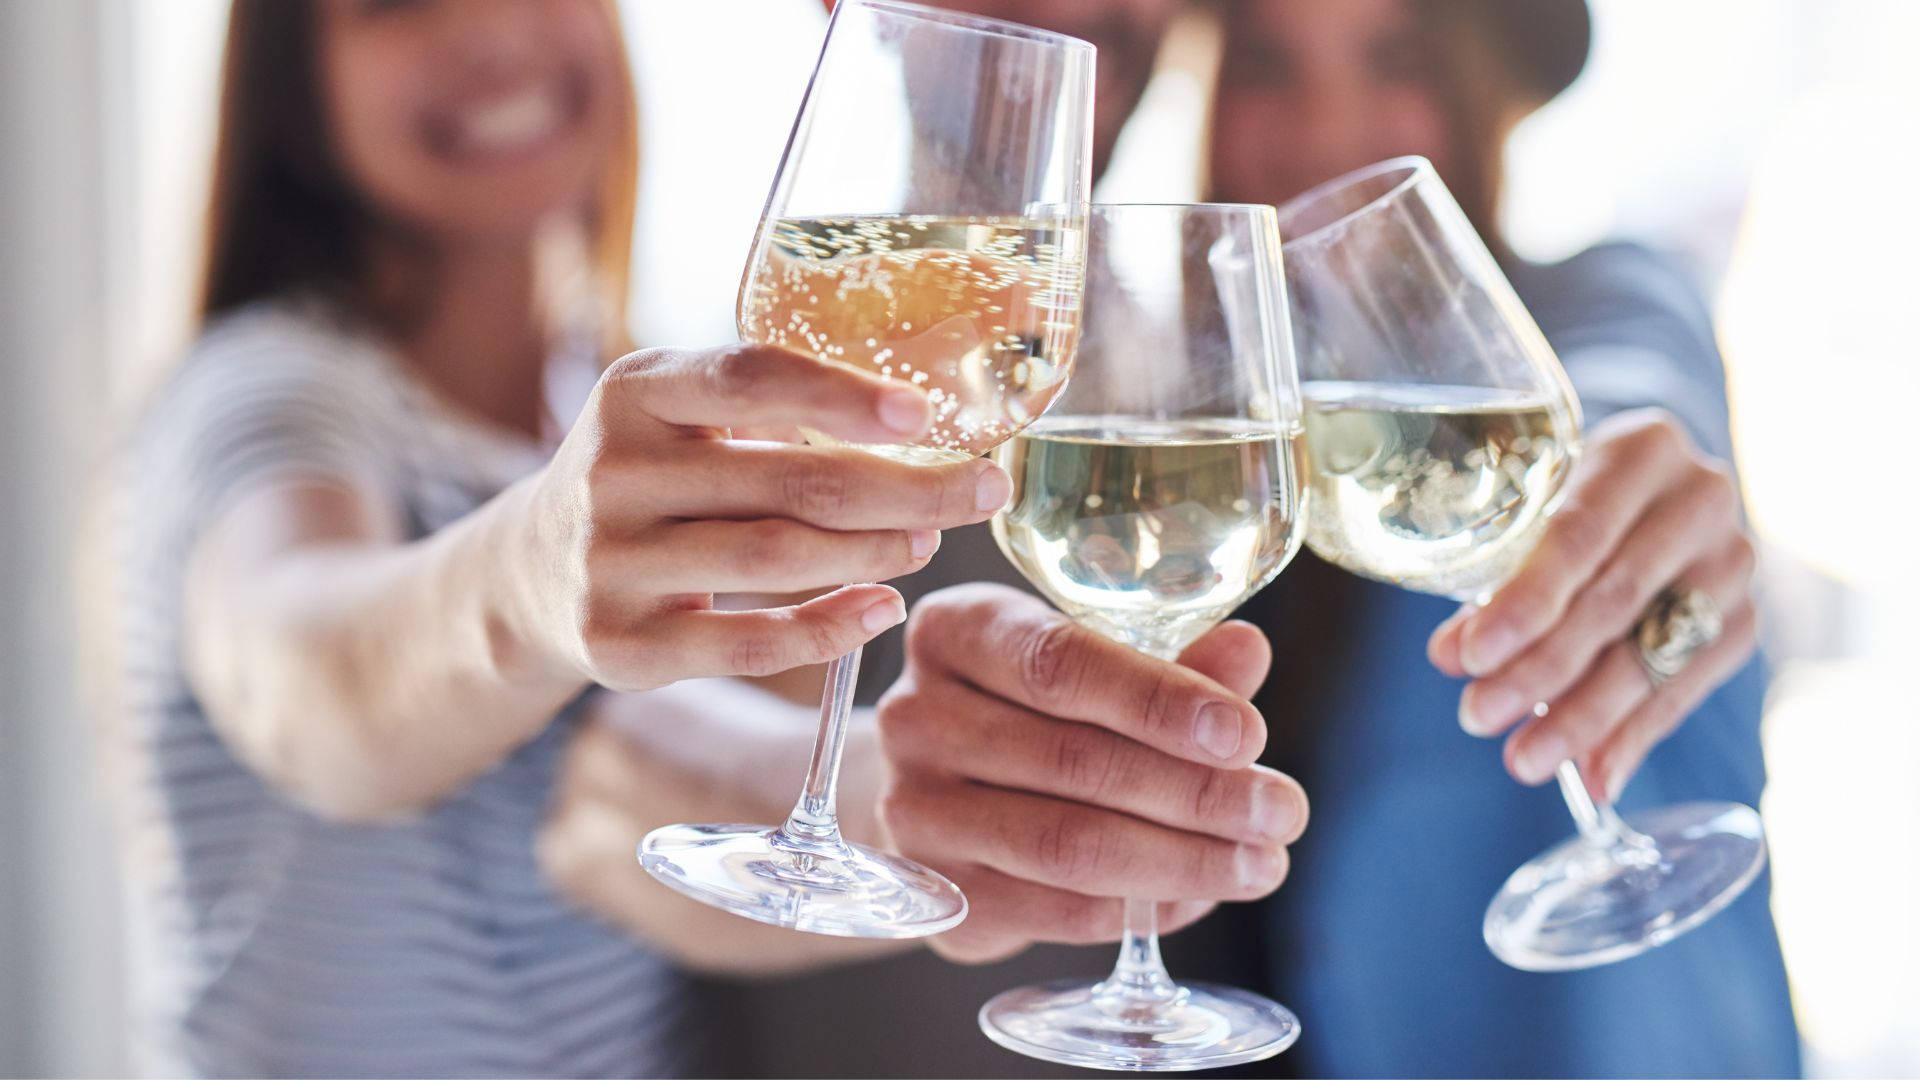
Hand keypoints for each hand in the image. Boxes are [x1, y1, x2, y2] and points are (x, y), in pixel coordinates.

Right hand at [509, 344, 1012, 691]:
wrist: (530, 573)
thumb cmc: (646, 476)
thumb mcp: (674, 414)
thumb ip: (763, 402)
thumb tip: (916, 414)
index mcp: (633, 392)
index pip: (748, 378)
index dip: (842, 395)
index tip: (924, 414)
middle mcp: (611, 473)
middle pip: (790, 482)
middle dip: (906, 487)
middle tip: (979, 489)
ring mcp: (611, 565)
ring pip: (776, 560)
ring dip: (874, 551)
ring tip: (928, 539)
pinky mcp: (621, 648)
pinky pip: (749, 645)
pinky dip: (829, 628)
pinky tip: (883, 607)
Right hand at [875, 584, 1308, 963]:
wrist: (941, 787)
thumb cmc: (1034, 707)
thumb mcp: (1096, 663)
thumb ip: (1171, 659)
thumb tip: (1248, 651)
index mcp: (957, 631)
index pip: (1060, 663)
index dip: (1158, 701)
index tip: (1247, 735)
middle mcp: (915, 716)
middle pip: (1071, 760)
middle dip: (1196, 792)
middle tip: (1281, 812)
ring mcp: (913, 810)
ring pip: (1064, 844)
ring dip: (1180, 860)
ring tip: (1259, 862)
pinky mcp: (932, 893)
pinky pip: (1051, 911)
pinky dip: (1137, 908)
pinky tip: (1197, 896)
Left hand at [1429, 410, 1758, 800]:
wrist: (1653, 489)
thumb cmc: (1570, 495)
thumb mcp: (1535, 506)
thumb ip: (1496, 574)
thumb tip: (1450, 656)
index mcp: (1644, 449)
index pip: (1578, 536)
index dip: (1524, 602)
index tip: (1467, 656)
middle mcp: (1701, 500)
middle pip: (1614, 600)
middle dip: (1540, 669)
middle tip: (1476, 716)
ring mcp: (1732, 564)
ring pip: (1651, 654)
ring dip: (1582, 718)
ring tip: (1523, 761)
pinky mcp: (1742, 622)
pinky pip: (1681, 691)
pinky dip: (1631, 738)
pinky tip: (1594, 778)